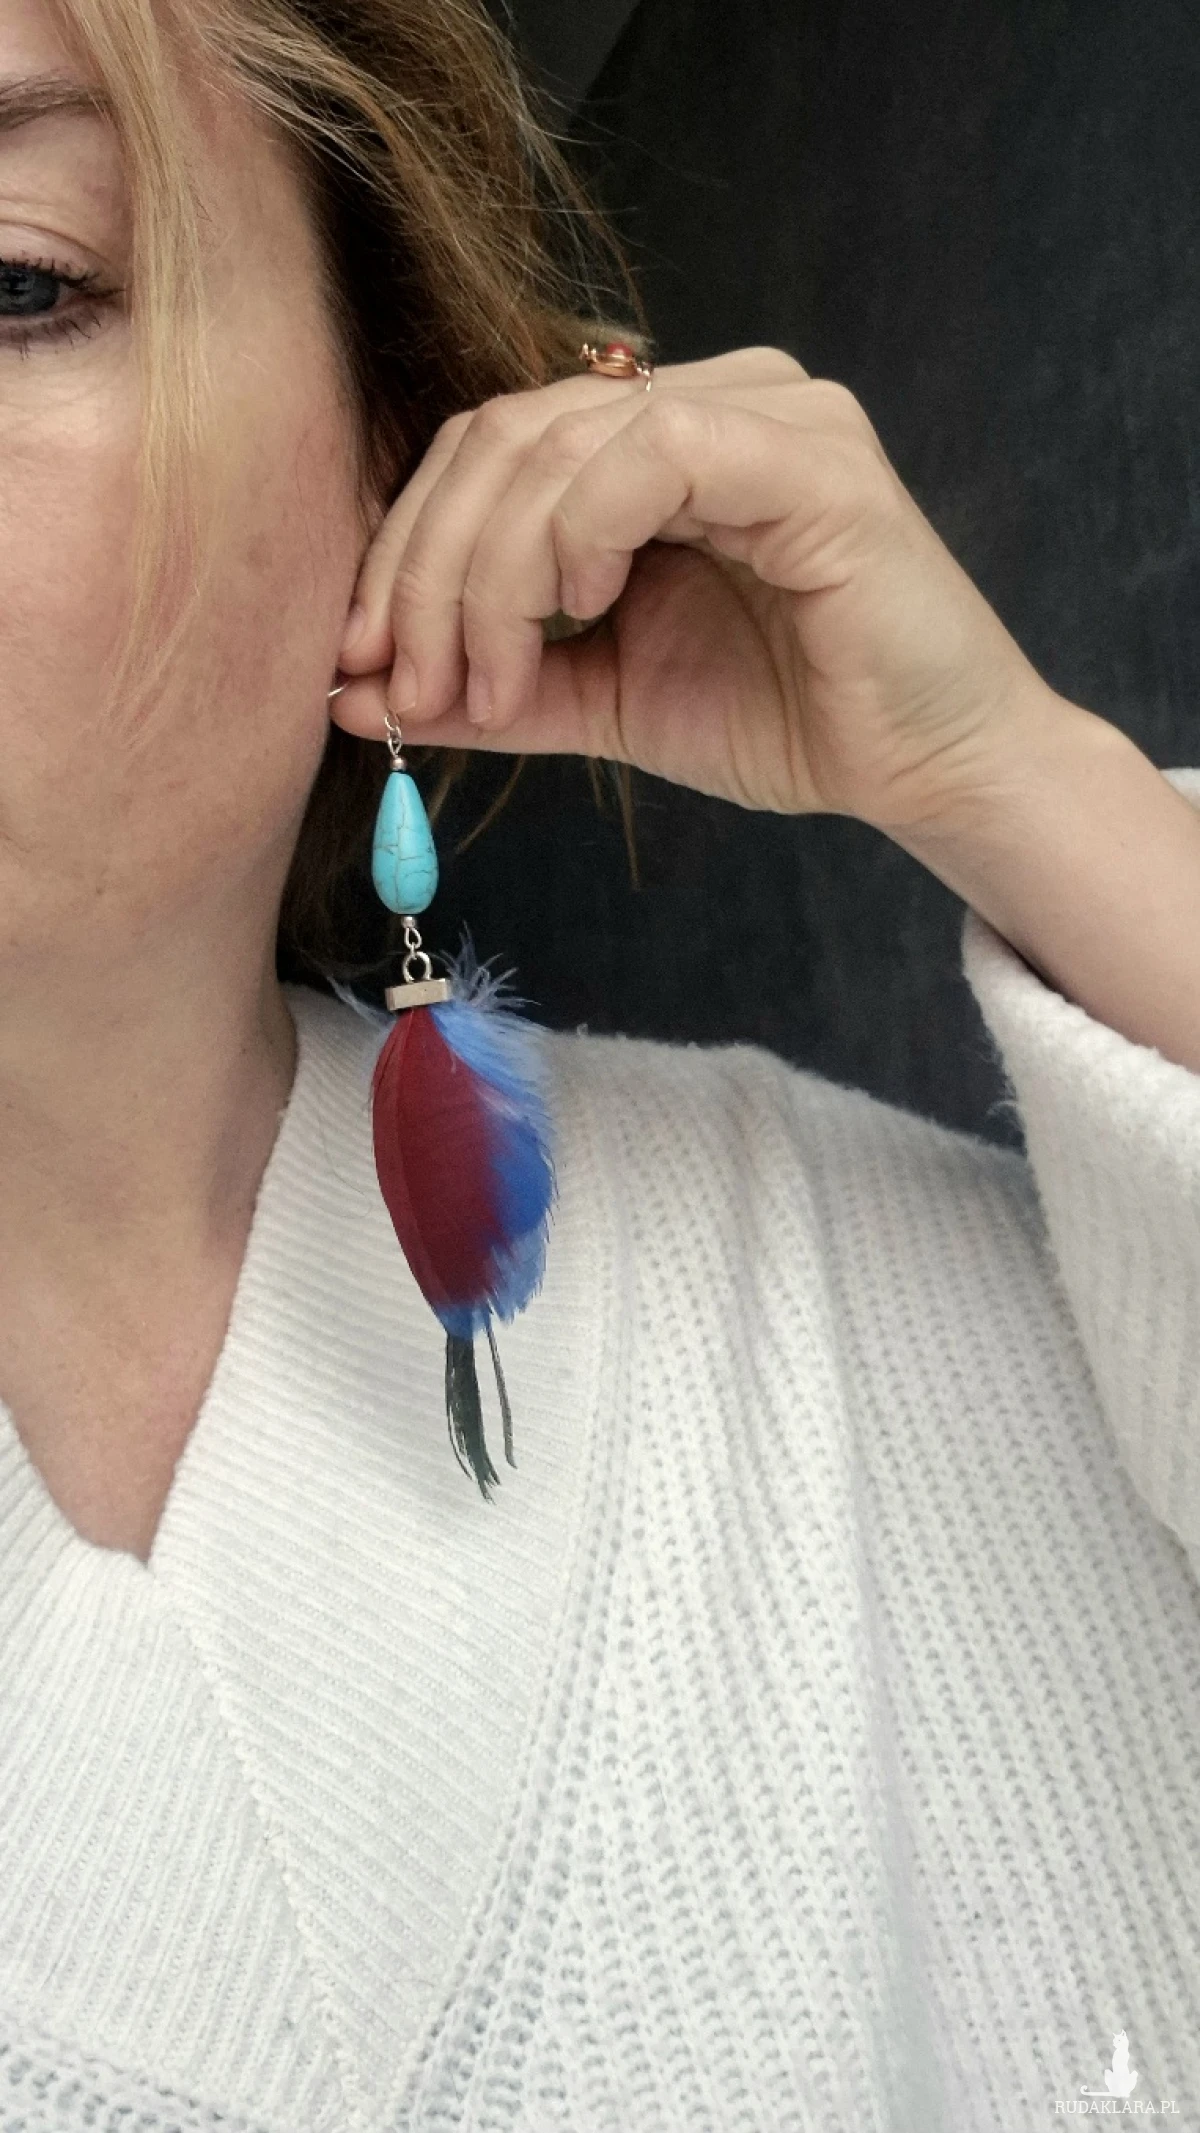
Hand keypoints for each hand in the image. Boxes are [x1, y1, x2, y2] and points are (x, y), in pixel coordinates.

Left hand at [330, 345, 1071, 834]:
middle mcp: (702, 400)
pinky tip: (586, 607)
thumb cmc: (783, 720)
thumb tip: (351, 695)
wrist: (922, 770)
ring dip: (492, 573)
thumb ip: (491, 685)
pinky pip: (659, 450)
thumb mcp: (601, 699)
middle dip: (427, 571)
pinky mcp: (811, 456)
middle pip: (505, 435)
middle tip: (404, 687)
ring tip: (486, 685)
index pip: (486, 449)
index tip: (356, 666)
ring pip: (562, 439)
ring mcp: (762, 412)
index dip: (402, 550)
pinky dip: (587, 529)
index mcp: (648, 443)